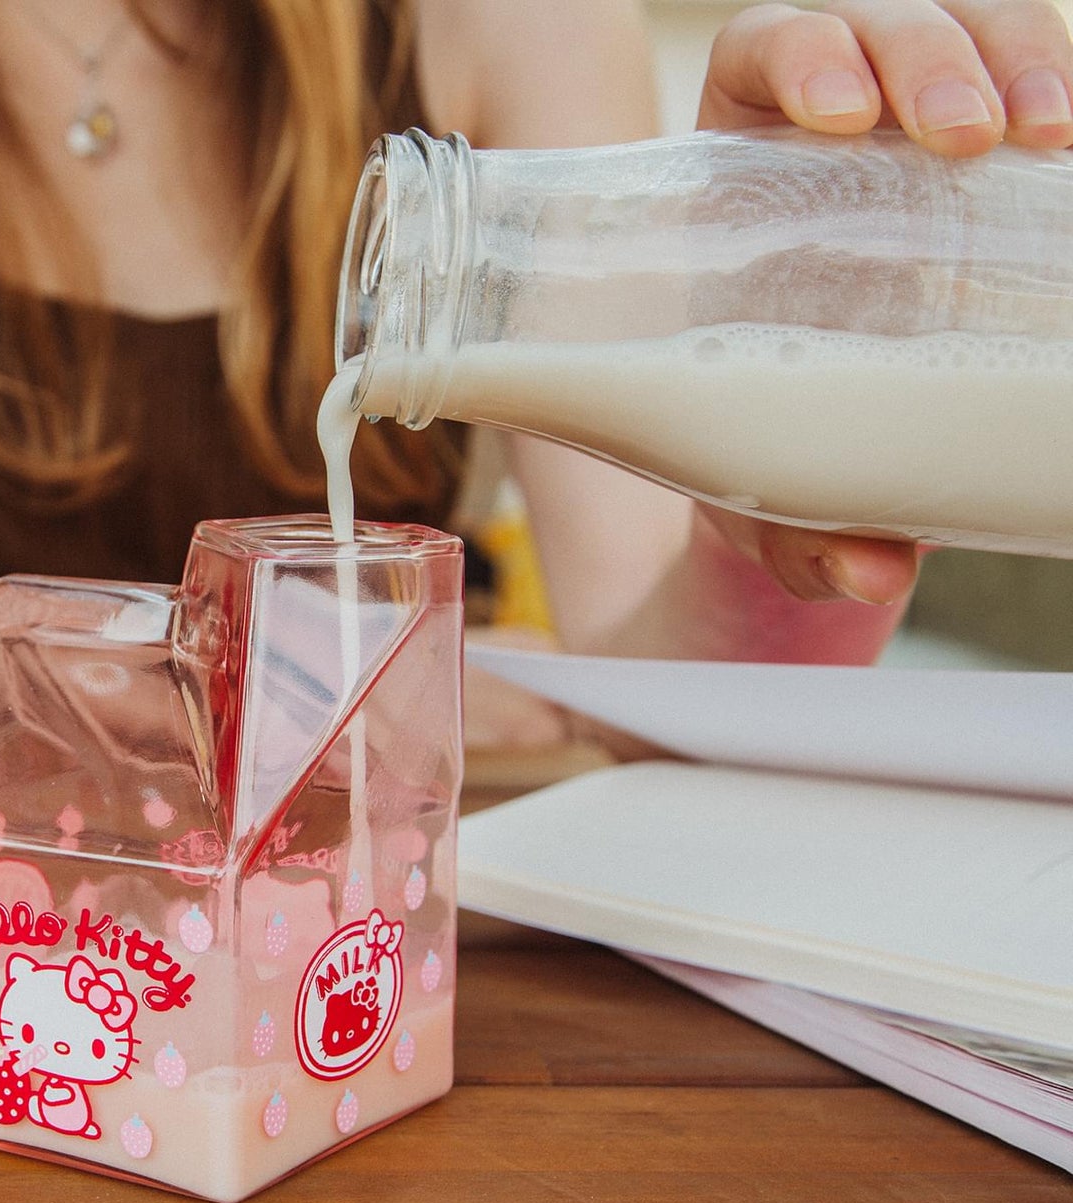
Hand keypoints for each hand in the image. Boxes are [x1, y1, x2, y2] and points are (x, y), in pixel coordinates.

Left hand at [695, 0, 1072, 603]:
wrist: (803, 450)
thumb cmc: (756, 443)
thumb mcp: (760, 492)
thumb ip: (797, 533)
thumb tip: (871, 576)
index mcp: (736, 171)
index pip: (762, 55)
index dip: (800, 53)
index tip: (832, 113)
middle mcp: (820, 132)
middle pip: (873, 28)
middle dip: (927, 56)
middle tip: (964, 135)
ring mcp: (909, 133)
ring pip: (965, 31)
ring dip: (1011, 56)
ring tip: (1046, 129)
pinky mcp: (982, 157)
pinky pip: (1026, 84)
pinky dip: (1055, 84)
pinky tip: (1071, 135)